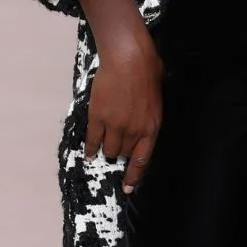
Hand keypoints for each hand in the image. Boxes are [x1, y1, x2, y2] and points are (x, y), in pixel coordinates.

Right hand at [84, 34, 162, 193]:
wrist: (129, 58)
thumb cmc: (148, 70)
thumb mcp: (157, 97)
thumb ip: (150, 114)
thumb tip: (144, 118)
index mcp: (152, 127)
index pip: (143, 160)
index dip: (133, 176)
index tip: (127, 187)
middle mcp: (134, 131)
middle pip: (125, 154)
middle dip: (122, 154)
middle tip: (117, 151)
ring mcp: (115, 126)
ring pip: (109, 150)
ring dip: (106, 151)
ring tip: (104, 149)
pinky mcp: (98, 118)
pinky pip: (93, 140)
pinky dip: (90, 149)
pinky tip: (88, 155)